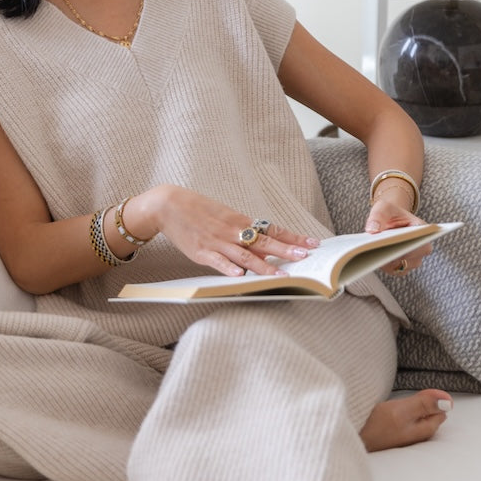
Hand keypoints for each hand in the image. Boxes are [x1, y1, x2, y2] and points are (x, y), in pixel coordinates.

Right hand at [133, 185, 319, 277]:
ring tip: (281, 275)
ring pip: (245, 255)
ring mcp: (217, 242)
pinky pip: (218, 261)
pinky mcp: (201, 252)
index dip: (292, 237)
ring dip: (264, 266)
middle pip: (263, 243)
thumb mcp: (224, 216)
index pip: (271, 230)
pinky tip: (240, 276)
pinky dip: (229, 269)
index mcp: (240, 221)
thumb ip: (242, 229)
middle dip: (285, 251)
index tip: (312, 243)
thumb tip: (263, 241)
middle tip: (305, 257)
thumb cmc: (198, 211)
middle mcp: (232, 231)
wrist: (168, 205)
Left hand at [364, 193, 431, 275]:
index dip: (411, 247)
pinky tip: (373, 259)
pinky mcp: (401, 266)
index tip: (396, 246)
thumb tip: (373, 230)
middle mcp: (421, 247)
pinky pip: (394, 270)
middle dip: (396, 256)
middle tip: (379, 253)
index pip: (422, 242)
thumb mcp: (384, 207)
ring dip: (388, 263)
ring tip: (373, 256)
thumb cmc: (389, 212)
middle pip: (413, 259)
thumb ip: (378, 215)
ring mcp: (412, 259)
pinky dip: (383, 266)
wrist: (387, 219)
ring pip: (402, 267)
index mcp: (423, 230)